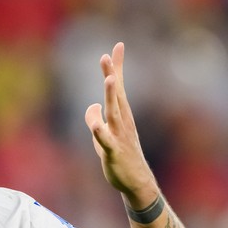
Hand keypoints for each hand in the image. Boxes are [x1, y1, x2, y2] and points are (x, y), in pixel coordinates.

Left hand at [84, 42, 157, 207]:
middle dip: (111, 74)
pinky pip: (105, 140)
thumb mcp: (101, 134)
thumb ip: (94, 117)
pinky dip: (100, 131)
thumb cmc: (119, 155)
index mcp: (120, 114)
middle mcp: (121, 121)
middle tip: (106, 56)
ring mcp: (118, 135)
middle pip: (115, 94)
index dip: (117, 67)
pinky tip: (96, 125)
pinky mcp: (112, 150)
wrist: (135, 181)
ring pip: (113, 113)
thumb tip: (92, 106)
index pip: (118, 86)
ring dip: (111, 96)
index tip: (117, 46)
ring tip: (109, 79)